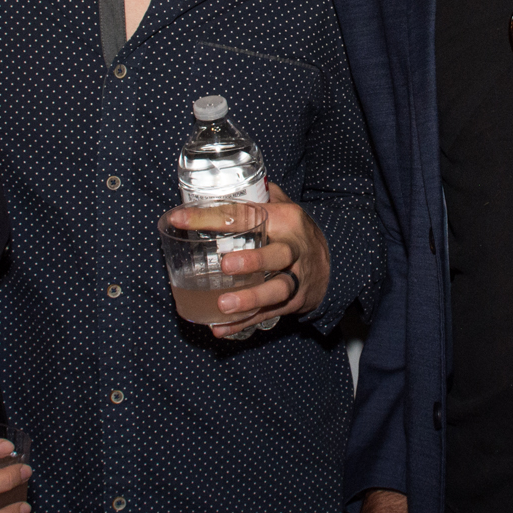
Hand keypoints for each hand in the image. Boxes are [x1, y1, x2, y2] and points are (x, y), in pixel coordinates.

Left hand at [178, 184, 332, 337]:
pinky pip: (268, 313)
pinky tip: (220, 328)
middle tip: (225, 265)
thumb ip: (255, 197)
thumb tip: (216, 184)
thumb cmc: (295, 232)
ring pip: (278, 289)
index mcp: (285, 220)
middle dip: (253, 261)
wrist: (333, 263)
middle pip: (277, 255)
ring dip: (250, 299)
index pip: (246, 215)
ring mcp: (297, 277)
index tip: (180, 219)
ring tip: (223, 305)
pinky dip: (244, 323)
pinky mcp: (294, 301)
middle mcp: (294, 248)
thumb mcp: (283, 207)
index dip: (212, 217)